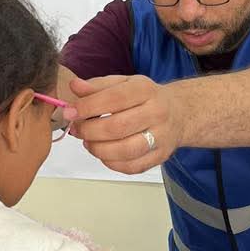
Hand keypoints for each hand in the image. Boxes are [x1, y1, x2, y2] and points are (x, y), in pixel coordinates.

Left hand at [64, 75, 181, 174]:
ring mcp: (161, 137)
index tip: (70, 112)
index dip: (87, 107)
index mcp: (145, 90)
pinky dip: (112, 163)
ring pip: (124, 150)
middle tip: (77, 130)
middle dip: (89, 131)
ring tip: (89, 142)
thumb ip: (98, 86)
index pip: (113, 99)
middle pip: (116, 128)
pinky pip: (132, 166)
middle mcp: (157, 113)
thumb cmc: (145, 98)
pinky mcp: (161, 156)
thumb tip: (74, 86)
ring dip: (98, 149)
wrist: (179, 113)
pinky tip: (105, 153)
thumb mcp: (124, 84)